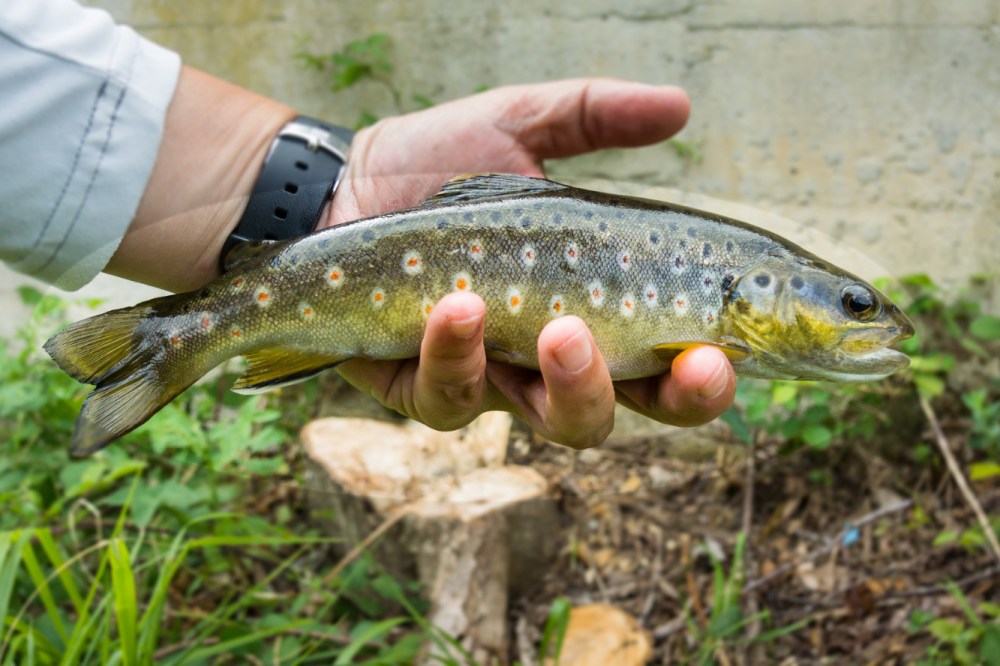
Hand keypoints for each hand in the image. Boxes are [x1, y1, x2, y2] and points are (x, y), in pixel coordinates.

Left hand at [329, 79, 735, 447]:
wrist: (334, 191)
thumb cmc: (432, 168)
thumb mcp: (519, 128)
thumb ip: (595, 117)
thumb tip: (680, 106)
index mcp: (589, 309)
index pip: (666, 362)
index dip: (704, 374)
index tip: (725, 350)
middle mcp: (547, 361)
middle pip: (631, 410)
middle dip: (668, 401)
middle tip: (688, 364)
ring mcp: (489, 380)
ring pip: (552, 424)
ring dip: (571, 384)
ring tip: (562, 327)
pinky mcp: (422, 389)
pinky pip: (451, 399)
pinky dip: (459, 355)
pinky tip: (459, 307)